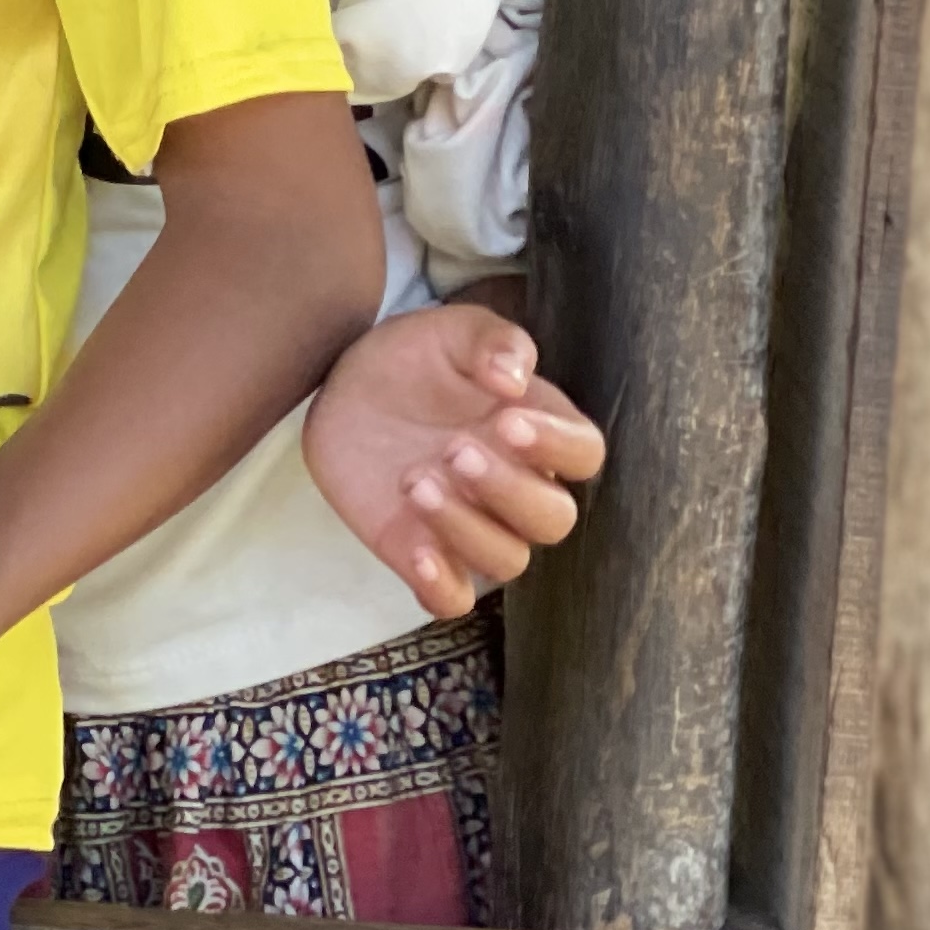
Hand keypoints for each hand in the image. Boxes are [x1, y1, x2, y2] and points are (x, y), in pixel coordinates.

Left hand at [301, 303, 601, 619]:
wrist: (346, 385)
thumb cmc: (416, 357)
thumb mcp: (450, 331)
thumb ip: (491, 342)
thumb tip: (514, 376)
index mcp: (539, 433)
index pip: (583, 455)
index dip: (556, 446)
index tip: (508, 422)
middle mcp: (516, 487)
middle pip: (552, 519)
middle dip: (508, 490)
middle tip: (452, 450)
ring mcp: (473, 524)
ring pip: (507, 559)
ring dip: (467, 528)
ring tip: (414, 481)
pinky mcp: (422, 552)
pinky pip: (452, 599)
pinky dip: (443, 588)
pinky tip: (418, 554)